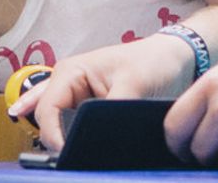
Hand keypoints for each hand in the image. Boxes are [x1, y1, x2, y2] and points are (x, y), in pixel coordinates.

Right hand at [10, 34, 197, 150]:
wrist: (172, 58)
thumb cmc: (153, 61)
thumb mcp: (135, 85)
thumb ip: (112, 111)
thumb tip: (99, 137)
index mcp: (70, 72)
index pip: (47, 110)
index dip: (54, 135)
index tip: (68, 155)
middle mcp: (67, 83)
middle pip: (47, 120)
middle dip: (57, 139)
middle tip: (73, 159)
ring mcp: (75, 95)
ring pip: (53, 122)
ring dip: (58, 137)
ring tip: (67, 156)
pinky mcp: (86, 107)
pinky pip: (63, 121)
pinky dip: (57, 131)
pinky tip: (45, 140)